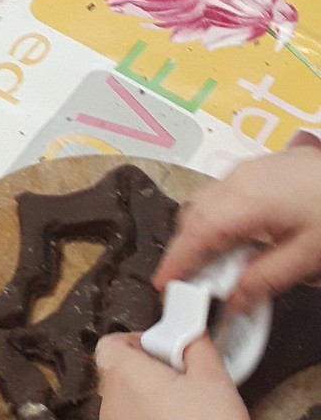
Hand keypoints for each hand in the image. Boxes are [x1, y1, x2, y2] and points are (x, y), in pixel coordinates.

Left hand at [96, 333, 246, 419]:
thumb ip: (197, 345)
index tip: (167, 349)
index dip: (140, 341)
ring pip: (130, 402)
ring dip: (153, 400)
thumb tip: (192, 332)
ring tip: (188, 411)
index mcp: (125, 376)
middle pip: (123, 372)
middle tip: (185, 382)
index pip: (112, 343)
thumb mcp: (214, 381)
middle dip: (153, 372)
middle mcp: (111, 404)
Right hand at [156, 147, 320, 310]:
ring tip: (209, 267)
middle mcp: (236, 180)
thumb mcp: (307, 256)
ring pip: (203, 201)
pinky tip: (231, 242)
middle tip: (185, 283)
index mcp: (244, 200)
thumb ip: (266, 278)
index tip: (163, 285)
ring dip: (198, 233)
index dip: (176, 261)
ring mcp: (244, 170)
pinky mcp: (255, 169)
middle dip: (183, 249)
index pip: (196, 234)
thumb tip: (234, 299)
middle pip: (193, 215)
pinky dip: (212, 220)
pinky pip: (218, 194)